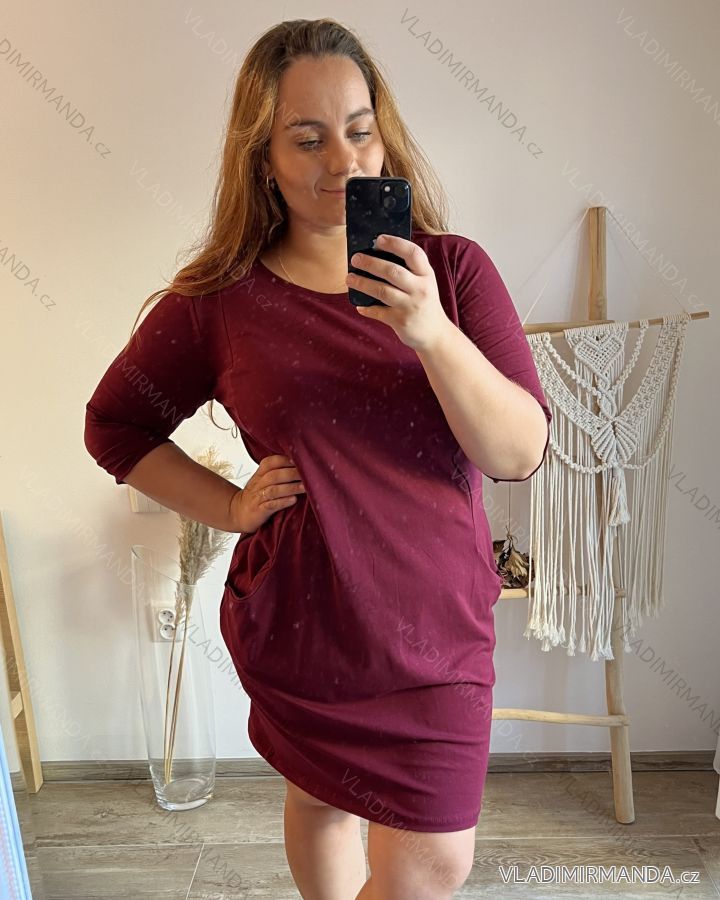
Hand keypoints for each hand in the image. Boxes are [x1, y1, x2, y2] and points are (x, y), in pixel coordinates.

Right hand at [229, 454, 305, 533]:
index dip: (285, 460)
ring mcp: (258, 497)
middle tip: (309, 474)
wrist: (239, 512)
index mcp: (260, 474)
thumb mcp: (263, 480)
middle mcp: (258, 484)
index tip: (301, 460)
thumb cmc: (257, 495)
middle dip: (292, 474)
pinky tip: (294, 500)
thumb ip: (278, 472)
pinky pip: (271, 505)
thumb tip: (302, 465)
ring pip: (274, 490)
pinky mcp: (259, 510)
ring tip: (305, 487)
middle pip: (274, 475)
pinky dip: (283, 502)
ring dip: (291, 488)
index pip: (271, 462)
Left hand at [347, 234, 450, 350]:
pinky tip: (359, 306)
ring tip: (349, 278)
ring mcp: (410, 306)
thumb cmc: (424, 302)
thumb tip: (377, 254)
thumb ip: (409, 270)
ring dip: (362, 283)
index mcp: (426, 274)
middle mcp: (420, 289)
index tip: (379, 239)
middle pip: (392, 271)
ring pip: (382, 291)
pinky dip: (367, 309)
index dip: (395, 244)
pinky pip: (378, 312)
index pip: (413, 253)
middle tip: (355, 258)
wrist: (435, 334)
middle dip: (371, 263)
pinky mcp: (401, 321)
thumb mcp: (424, 283)